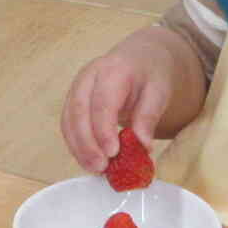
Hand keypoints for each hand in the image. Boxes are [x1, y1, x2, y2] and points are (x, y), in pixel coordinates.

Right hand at [61, 53, 172, 174]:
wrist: (140, 58)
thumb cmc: (150, 74)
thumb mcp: (159, 92)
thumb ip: (149, 117)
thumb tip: (142, 147)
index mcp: (113, 70)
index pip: (102, 102)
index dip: (104, 130)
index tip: (113, 153)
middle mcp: (88, 77)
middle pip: (79, 111)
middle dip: (87, 143)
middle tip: (101, 167)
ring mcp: (77, 88)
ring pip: (69, 120)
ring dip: (79, 148)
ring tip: (95, 169)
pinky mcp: (72, 100)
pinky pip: (68, 125)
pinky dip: (76, 145)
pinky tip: (89, 161)